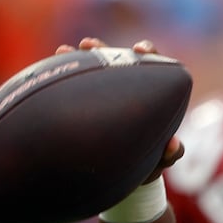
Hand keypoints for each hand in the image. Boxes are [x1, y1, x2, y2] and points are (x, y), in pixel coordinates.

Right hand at [55, 36, 184, 180]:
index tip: (139, 50)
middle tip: (89, 45)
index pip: (151, 65)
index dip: (147, 52)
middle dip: (102, 49)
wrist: (118, 177)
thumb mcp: (157, 162)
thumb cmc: (144, 166)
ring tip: (63, 52)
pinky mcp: (80, 102)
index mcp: (150, 95)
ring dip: (76, 59)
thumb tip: (175, 143)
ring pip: (89, 70)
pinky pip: (69, 87)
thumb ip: (169, 154)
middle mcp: (124, 89)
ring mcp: (100, 95)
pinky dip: (61, 78)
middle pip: (114, 60)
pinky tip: (47, 72)